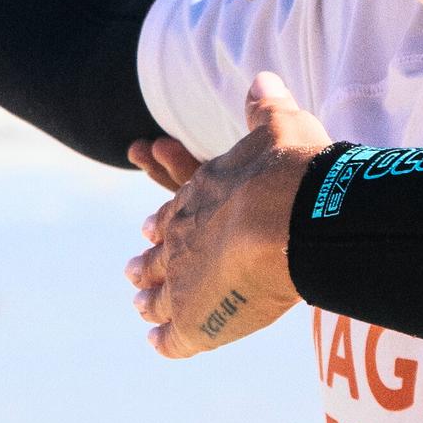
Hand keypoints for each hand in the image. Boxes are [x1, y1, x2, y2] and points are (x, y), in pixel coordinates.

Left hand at [131, 74, 332, 358]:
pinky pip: (173, 339)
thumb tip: (263, 79)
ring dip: (149, 301)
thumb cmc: (290, 170)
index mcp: (198, 196)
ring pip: (157, 296)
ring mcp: (183, 282)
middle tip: (132, 270)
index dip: (164, 217)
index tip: (151, 224)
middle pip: (156, 254)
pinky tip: (160, 344)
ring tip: (142, 307)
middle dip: (145, 262)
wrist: (288, 219)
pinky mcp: (195, 322)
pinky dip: (165, 342)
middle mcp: (181, 239)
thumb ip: (266, 109)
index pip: (174, 208)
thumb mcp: (280, 127)